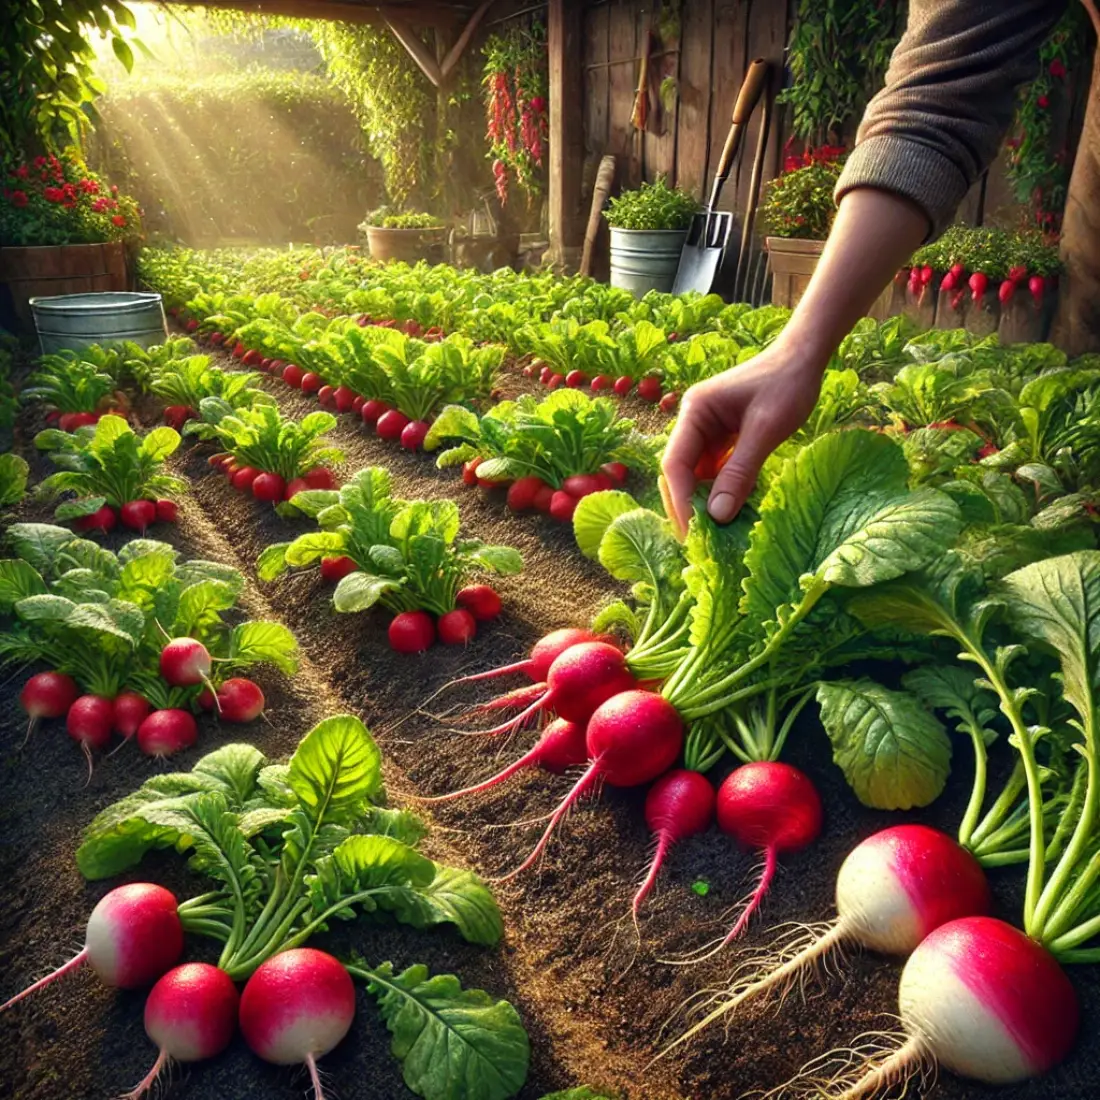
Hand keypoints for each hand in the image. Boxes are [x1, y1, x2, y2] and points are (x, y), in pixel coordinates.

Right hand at [660, 346, 825, 534]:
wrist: (806, 356)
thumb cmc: (788, 385)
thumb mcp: (766, 430)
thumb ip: (740, 472)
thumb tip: (717, 516)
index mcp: (694, 411)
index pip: (675, 463)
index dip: (680, 500)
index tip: (691, 533)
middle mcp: (693, 420)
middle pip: (679, 471)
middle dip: (686, 504)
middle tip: (697, 542)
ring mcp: (707, 429)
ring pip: (696, 474)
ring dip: (704, 501)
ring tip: (714, 534)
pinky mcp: (724, 437)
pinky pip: (715, 470)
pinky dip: (721, 490)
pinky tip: (731, 510)